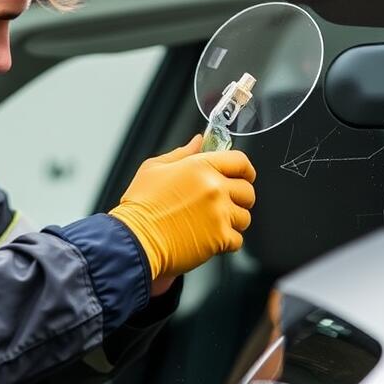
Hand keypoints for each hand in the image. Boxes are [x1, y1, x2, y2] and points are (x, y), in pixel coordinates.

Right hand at [110, 135, 256, 279]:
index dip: (245, 169)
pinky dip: (226, 242)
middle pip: (247, 191)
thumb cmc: (140, 206)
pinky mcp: (219, 238)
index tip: (243, 176)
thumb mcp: (154, 168)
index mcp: (201, 167)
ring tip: (211, 223)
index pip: (240, 161)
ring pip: (244, 217)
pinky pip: (237, 240)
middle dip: (239, 198)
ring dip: (232, 221)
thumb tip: (198, 142)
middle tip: (224, 204)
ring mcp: (219, 214)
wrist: (135, 239)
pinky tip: (208, 238)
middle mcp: (214, 188)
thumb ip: (182, 153)